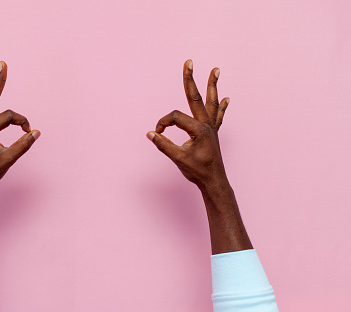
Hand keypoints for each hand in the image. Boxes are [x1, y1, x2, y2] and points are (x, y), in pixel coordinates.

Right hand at [147, 59, 229, 190]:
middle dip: (190, 79)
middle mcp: (206, 125)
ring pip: (210, 102)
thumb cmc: (197, 171)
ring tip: (216, 70)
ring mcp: (211, 128)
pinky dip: (221, 107)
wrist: (213, 181)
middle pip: (195, 97)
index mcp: (199, 129)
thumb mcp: (178, 159)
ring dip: (212, 85)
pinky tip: (226, 98)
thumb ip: (164, 145)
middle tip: (189, 62)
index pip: (175, 118)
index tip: (157, 133)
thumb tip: (151, 133)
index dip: (163, 124)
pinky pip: (217, 116)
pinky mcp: (212, 133)